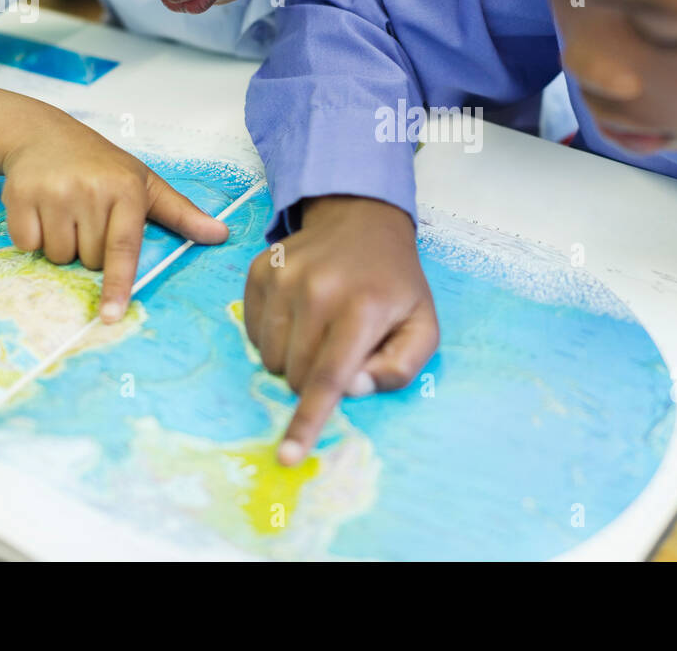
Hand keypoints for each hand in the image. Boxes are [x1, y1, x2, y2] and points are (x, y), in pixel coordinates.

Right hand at [0, 118, 227, 321]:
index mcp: (126, 189)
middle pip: (91, 260)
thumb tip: (220, 235)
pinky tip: (40, 210)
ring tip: (65, 212)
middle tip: (89, 217)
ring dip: (62, 245)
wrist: (44, 134)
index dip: (117, 283)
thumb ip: (181, 213)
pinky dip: (33, 237)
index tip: (111, 314)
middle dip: (91, 250)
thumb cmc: (102, 165)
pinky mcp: (19, 196)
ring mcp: (53, 192)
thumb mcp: (145, 183)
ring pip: (59, 256)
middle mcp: (90, 190)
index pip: (124, 247)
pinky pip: (28, 244)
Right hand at [244, 195, 438, 465]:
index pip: (328, 377)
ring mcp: (283, 278)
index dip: (307, 421)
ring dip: (294, 358)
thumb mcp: (422, 326)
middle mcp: (317, 290)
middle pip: (297, 375)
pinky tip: (300, 312)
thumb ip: (398, 368)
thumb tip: (352, 388)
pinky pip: (254, 333)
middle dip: (315, 379)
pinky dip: (275, 336)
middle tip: (340, 348)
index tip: (287, 456)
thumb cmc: (395, 283)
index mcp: (362, 308)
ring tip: (321, 327)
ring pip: (271, 357)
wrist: (362, 220)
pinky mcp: (260, 271)